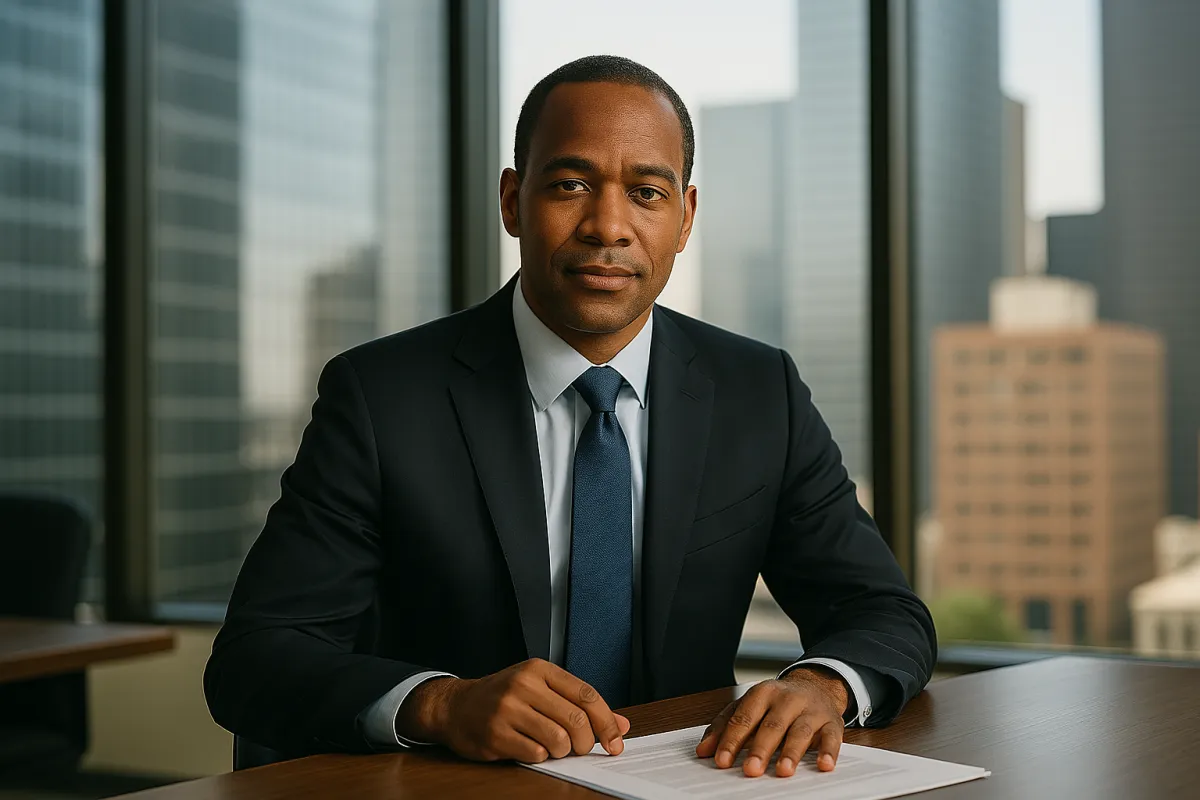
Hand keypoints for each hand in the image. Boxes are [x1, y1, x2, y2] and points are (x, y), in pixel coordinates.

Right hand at [395, 658, 630, 762]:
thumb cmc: (505, 698)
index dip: (607, 722)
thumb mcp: (542, 690)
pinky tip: (530, 748)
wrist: (456, 707)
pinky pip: (535, 754)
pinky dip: (540, 757)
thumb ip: (580, 706)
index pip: (586, 694)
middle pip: (575, 721)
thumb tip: (622, 725)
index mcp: (539, 670)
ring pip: (557, 740)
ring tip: (552, 747)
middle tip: (579, 748)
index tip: (616, 742)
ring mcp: (507, 709)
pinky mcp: (495, 734)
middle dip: (585, 743)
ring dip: (562, 752)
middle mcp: (523, 685)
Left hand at [695, 666, 848, 776]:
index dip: (732, 740)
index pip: (744, 718)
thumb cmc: (777, 702)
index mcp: (762, 693)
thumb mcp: (749, 707)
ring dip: (792, 752)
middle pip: (772, 725)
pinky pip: (832, 737)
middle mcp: (787, 699)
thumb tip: (704, 750)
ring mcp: (811, 709)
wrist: (816, 686)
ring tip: (783, 771)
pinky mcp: (832, 722)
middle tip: (750, 769)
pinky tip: (823, 765)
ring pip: (801, 730)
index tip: (722, 761)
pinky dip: (829, 752)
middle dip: (760, 749)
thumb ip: (725, 726)